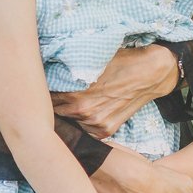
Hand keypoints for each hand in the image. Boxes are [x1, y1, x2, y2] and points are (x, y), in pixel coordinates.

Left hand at [51, 45, 178, 138]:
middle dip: (52, 104)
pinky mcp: (105, 131)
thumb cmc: (120, 61)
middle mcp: (83, 112)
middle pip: (54, 112)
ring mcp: (95, 124)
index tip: (41, 86)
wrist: (150, 73)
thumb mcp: (90, 61)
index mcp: (75, 93)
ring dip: (66, 114)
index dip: (43, 90)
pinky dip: (81, 123)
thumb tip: (47, 69)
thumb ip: (68, 70)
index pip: (47, 97)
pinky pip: (85, 131)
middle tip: (50, 96)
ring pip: (69, 122)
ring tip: (69, 103)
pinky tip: (84, 111)